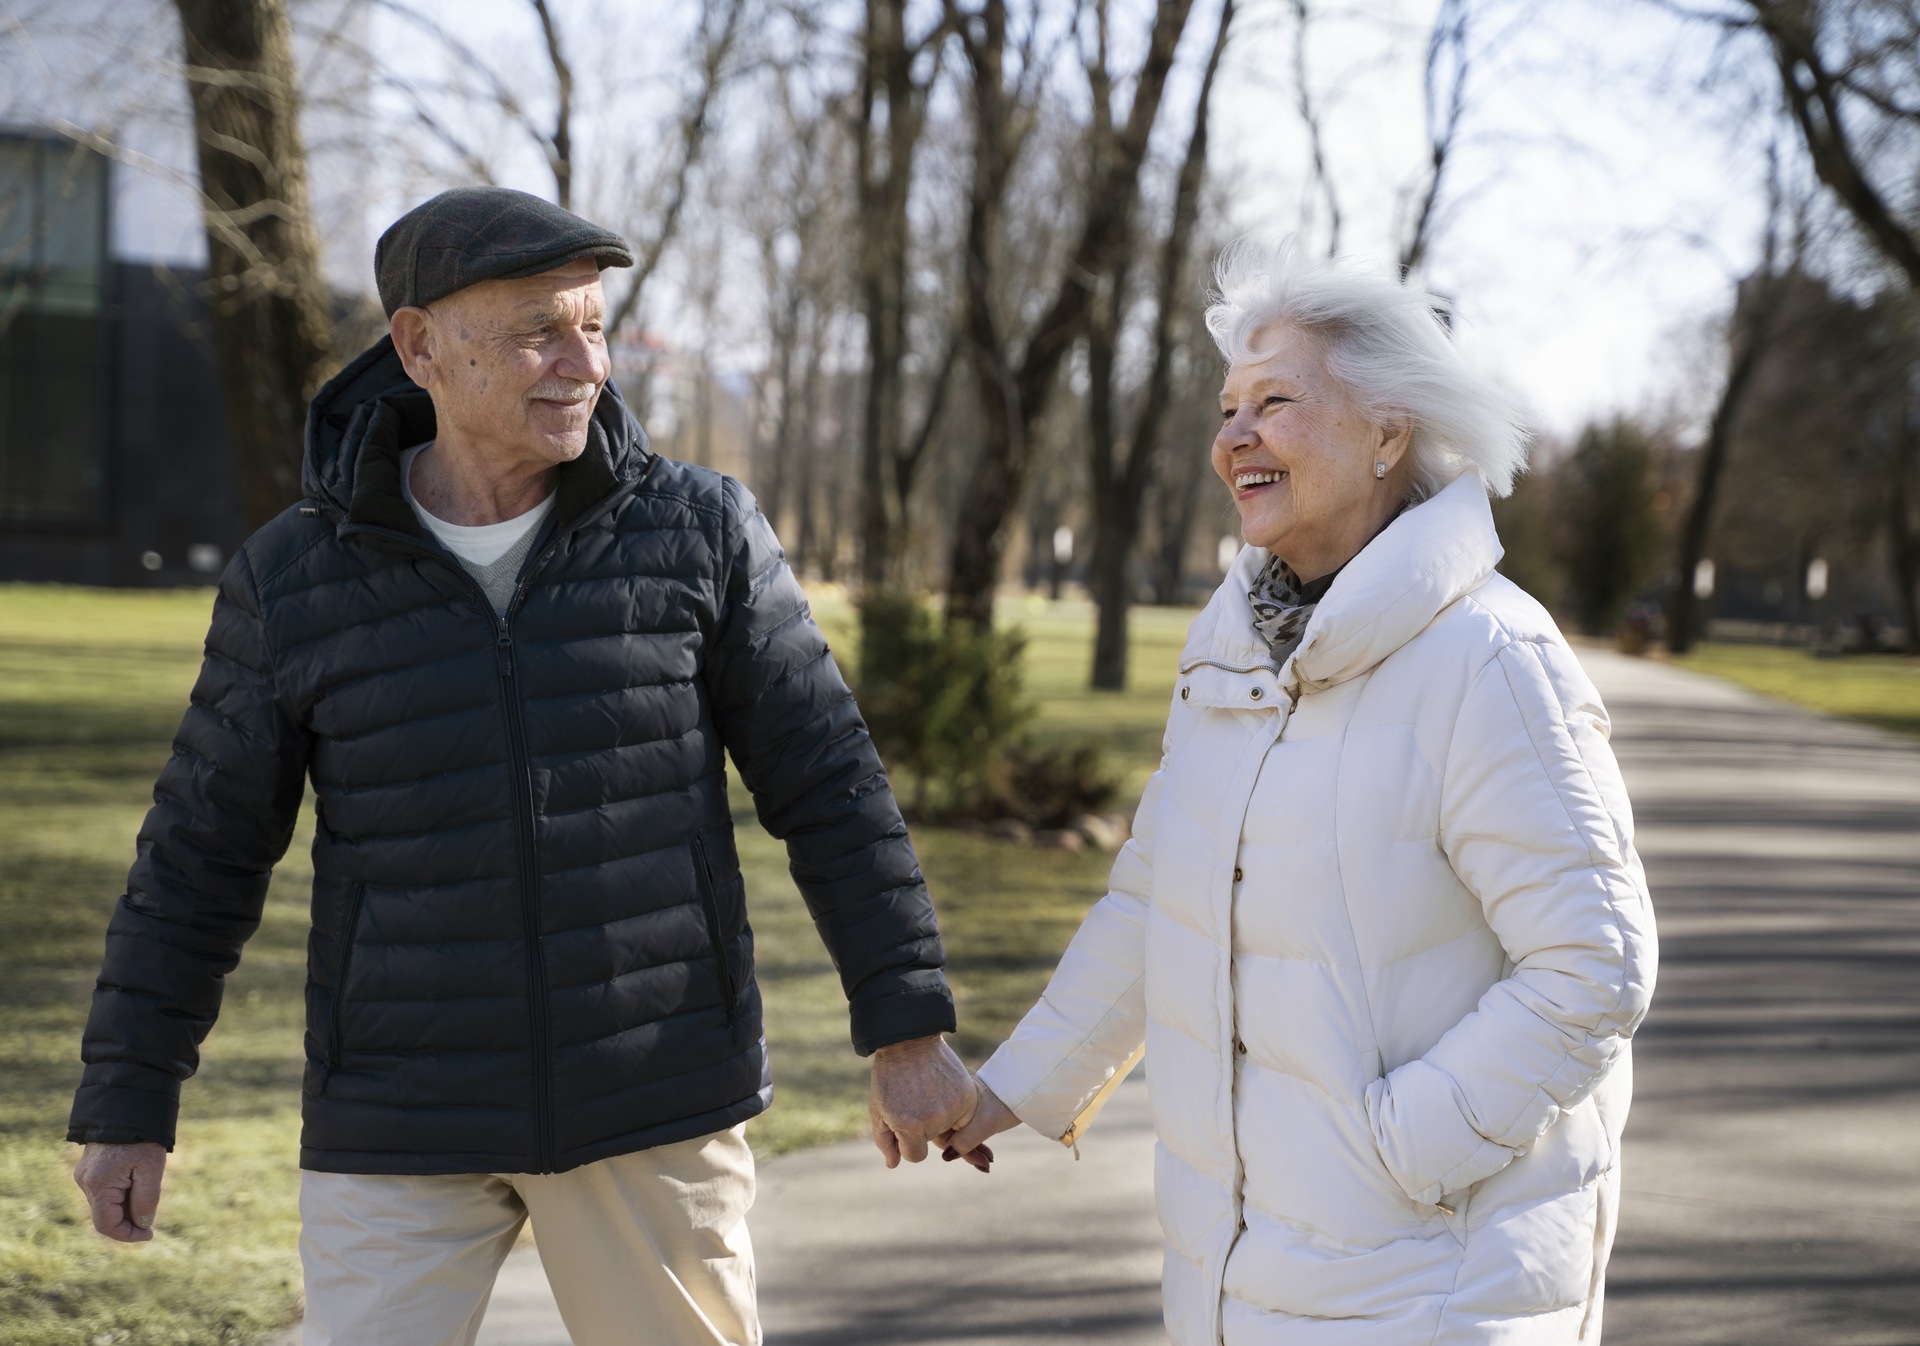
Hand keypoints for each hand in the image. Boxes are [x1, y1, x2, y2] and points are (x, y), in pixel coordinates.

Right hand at [74, 1142, 166, 1242]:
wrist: (128, 1105)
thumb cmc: (142, 1136)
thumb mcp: (151, 1168)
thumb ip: (146, 1199)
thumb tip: (142, 1223)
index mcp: (98, 1184)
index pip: (107, 1225)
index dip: (128, 1235)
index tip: (149, 1235)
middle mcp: (85, 1182)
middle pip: (105, 1216)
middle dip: (129, 1221)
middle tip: (152, 1216)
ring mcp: (85, 1175)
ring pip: (105, 1204)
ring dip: (126, 1208)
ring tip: (147, 1190)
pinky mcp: (89, 1168)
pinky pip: (104, 1191)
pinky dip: (120, 1196)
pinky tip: (137, 1184)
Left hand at [868, 1035, 978, 1167]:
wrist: (909, 1041)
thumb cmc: (889, 1077)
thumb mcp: (878, 1110)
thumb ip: (885, 1142)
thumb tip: (894, 1164)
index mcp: (909, 1127)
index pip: (915, 1156)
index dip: (906, 1140)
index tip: (903, 1120)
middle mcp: (935, 1121)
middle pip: (932, 1141)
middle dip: (922, 1127)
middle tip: (914, 1100)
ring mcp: (954, 1108)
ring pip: (950, 1129)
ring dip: (940, 1117)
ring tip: (927, 1092)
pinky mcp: (968, 1096)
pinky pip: (964, 1116)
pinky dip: (954, 1107)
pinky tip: (941, 1089)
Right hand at [940, 1078, 1019, 1168]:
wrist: (1026, 1087)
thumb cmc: (1004, 1104)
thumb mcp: (983, 1125)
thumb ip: (964, 1142)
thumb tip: (945, 1158)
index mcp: (948, 1098)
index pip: (939, 1129)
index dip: (952, 1148)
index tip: (974, 1161)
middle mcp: (951, 1099)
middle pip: (947, 1132)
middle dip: (965, 1151)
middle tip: (984, 1166)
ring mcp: (961, 1103)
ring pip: (958, 1132)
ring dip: (972, 1150)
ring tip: (988, 1163)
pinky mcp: (971, 1108)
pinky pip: (966, 1129)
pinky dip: (976, 1143)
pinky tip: (988, 1156)